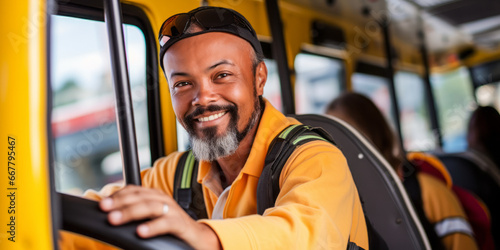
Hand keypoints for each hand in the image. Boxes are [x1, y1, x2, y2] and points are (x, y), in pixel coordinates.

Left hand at [99, 185, 220, 248]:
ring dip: (131, 212)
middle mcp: (163, 200)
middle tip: (105, 210)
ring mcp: (172, 211)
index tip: (102, 204)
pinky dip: (153, 227)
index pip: (133, 190)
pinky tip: (141, 232)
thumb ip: (136, 214)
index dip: (117, 195)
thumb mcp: (152, 217)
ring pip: (150, 207)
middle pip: (139, 197)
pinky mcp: (180, 224)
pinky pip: (166, 223)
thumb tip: (111, 216)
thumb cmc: (171, 228)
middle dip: (120, 202)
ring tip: (115, 220)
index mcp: (154, 196)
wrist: (197, 238)